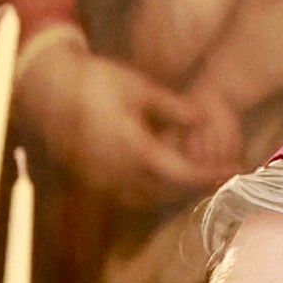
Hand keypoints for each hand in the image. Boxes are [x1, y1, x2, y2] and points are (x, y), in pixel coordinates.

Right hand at [15, 44, 242, 215]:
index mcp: (134, 149)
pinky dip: (151, 191)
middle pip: (168, 192)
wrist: (48, 93)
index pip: (181, 173)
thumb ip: (175, 109)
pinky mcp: (92, 182)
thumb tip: (206, 121)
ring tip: (196, 175)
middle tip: (221, 173)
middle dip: (196, 186)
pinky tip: (162, 174)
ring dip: (174, 192)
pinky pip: (129, 195)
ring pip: (148, 199)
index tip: (235, 170)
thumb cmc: (96, 83)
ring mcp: (103, 181)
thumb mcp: (140, 88)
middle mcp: (118, 173)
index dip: (210, 175)